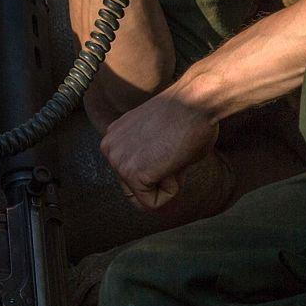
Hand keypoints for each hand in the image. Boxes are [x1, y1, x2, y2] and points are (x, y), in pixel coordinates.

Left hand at [100, 87, 218, 210]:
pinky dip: (172, 190)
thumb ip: (146, 155)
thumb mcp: (155, 137)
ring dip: (167, 183)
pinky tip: (174, 161)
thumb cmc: (188, 115)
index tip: (168, 147)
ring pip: (146, 198)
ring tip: (173, 153)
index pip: (131, 177)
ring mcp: (118, 162)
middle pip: (135, 191)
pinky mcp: (132, 174)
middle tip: (173, 151)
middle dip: (158, 180)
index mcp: (113, 137)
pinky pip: (154, 203)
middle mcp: (109, 148)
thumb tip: (155, 178)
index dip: (156, 171)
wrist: (197, 101)